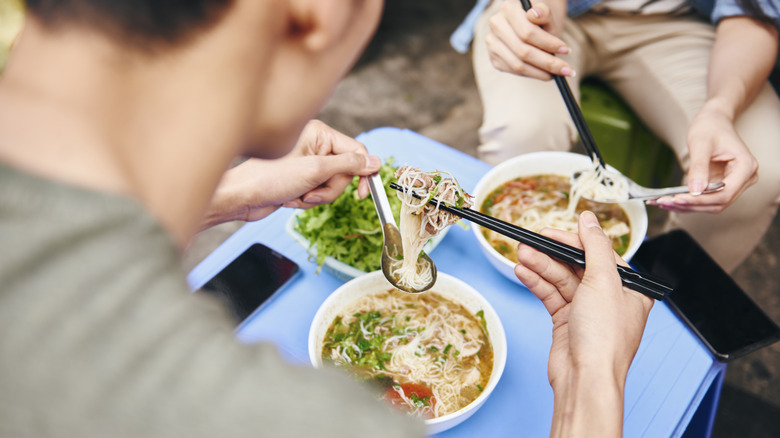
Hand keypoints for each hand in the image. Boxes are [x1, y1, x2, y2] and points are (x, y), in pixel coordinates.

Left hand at [202, 120, 379, 227]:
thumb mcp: (315, 171)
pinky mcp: (300, 178)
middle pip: (345, 171)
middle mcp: (314, 145)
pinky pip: (318, 192)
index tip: (363, 193)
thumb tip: (375, 161)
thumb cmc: (269, 178)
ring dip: (316, 197)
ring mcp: (307, 162)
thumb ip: (349, 165)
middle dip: (329, 188)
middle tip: (310, 193)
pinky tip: (289, 199)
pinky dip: (307, 200)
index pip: (356, 151)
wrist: (240, 197)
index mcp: (319, 134)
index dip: (363, 173)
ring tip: (296, 196)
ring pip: (332, 185)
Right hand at [485, 0, 572, 79]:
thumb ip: (545, 13)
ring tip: (557, 74)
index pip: (527, 32)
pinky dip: (531, 74)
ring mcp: (492, 42)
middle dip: (547, 63)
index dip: (548, 43)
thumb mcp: (548, 13)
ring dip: (540, 72)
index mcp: (508, 8)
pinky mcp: (494, 57)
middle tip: (566, 69)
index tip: (566, 50)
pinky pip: (513, 70)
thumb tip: (535, 14)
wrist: (530, 22)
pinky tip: (544, 73)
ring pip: (517, 65)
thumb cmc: (542, 18)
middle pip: (522, 51)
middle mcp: (496, 24)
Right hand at [514, 211, 652, 435]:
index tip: (552, 231)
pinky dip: (537, 283)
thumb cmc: (604, 337)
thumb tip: (588, 219)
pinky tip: (523, 272)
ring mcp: (586, 310)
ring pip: (560, 279)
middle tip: (530, 241)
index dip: (574, 240)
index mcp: (629, 288)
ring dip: (540, 266)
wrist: (586, 379)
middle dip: (552, 253)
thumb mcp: (603, 281)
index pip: (599, 253)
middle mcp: (609, 298)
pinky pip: (551, 295)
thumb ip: (594, 246)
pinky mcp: (566, 322)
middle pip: (577, 265)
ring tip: (520, 255)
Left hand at [647, 104, 757, 212]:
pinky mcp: (722, 186)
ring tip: (663, 202)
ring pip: (711, 204)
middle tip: (664, 202)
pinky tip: (669, 200)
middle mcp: (745, 179)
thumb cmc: (710, 128)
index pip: (725, 193)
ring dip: (687, 206)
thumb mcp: (701, 144)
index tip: (678, 198)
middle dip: (691, 204)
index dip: (701, 199)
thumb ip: (699, 167)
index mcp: (746, 167)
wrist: (714, 122)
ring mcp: (734, 184)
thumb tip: (696, 191)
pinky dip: (688, 201)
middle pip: (718, 202)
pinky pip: (706, 199)